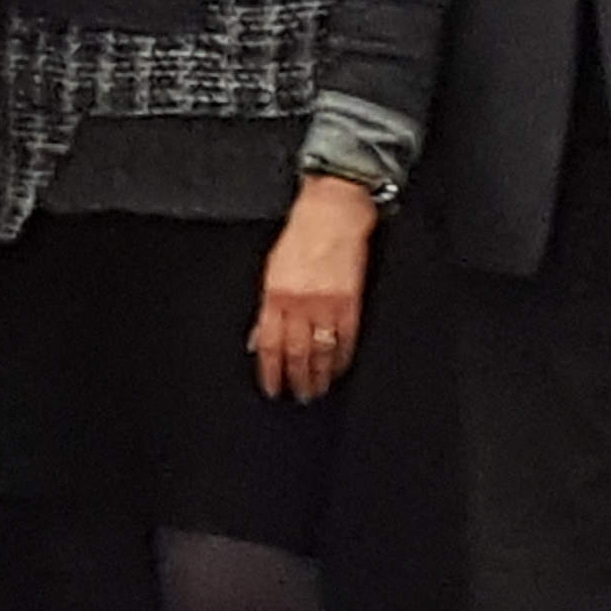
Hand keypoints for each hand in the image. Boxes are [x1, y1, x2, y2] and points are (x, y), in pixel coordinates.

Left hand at [248, 176, 379, 401]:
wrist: (331, 215)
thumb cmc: (299, 238)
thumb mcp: (270, 271)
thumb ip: (265, 309)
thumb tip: (259, 340)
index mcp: (275, 296)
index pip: (270, 345)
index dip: (270, 372)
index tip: (273, 389)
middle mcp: (300, 303)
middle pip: (296, 353)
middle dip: (297, 379)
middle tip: (299, 396)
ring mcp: (327, 304)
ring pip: (321, 351)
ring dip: (319, 375)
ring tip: (318, 390)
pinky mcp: (351, 301)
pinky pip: (347, 338)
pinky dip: (343, 357)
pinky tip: (339, 368)